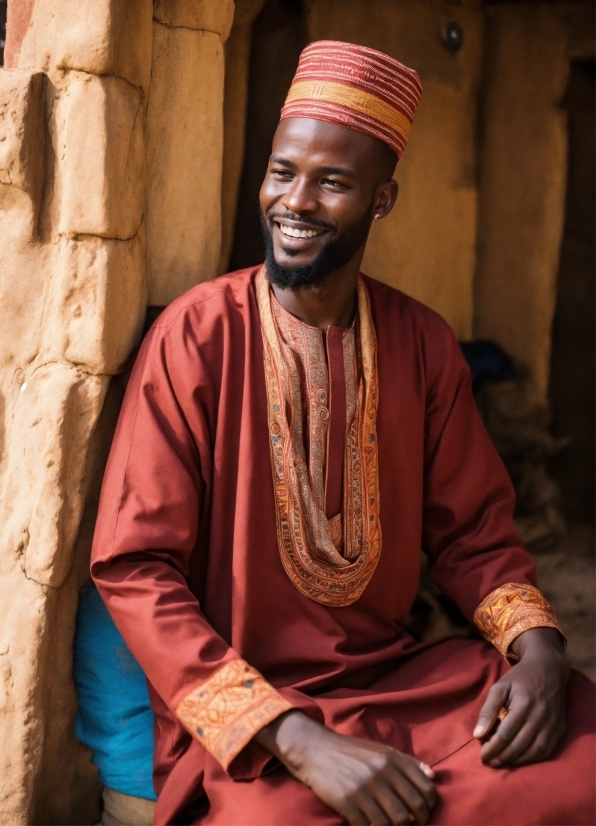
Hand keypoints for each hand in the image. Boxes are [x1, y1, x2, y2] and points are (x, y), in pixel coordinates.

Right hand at [255, 710, 435, 824]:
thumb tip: (434, 777)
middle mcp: (381, 772)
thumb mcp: (382, 750)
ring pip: (396, 822)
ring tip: (390, 825)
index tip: (422, 813)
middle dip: (418, 823)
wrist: (315, 749)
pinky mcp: (348, 802)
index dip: (429, 807)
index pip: (426, 789)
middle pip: (414, 809)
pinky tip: (369, 824)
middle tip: (411, 825)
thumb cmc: (352, 752)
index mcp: (392, 759)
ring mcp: (365, 788)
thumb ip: (408, 762)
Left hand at [473, 627, 568, 767]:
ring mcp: (552, 723)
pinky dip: (532, 759)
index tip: (482, 755)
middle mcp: (540, 715)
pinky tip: (519, 759)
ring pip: (534, 751)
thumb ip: (488, 710)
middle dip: (502, 757)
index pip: (505, 733)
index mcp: (523, 703)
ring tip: (501, 762)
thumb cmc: (519, 678)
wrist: (548, 669)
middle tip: (490, 762)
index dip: (493, 747)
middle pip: (519, 745)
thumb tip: (478, 735)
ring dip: (516, 761)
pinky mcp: (560, 729)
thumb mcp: (499, 687)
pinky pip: (546, 751)